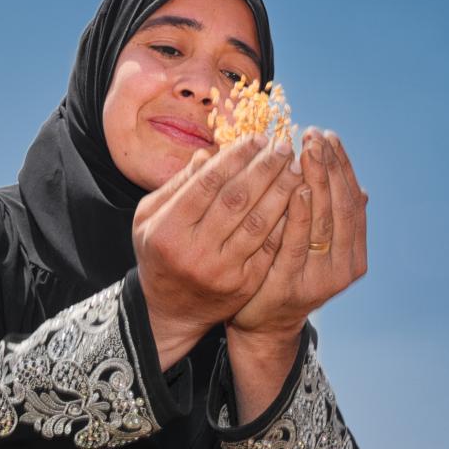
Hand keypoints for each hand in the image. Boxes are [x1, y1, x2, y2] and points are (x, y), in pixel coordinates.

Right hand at [132, 134, 303, 361]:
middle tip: (284, 146)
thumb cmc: (160, 253)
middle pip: (237, 199)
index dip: (235, 157)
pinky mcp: (244, 284)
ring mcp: (222, 270)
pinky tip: (298, 200)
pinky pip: (270, 247)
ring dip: (281, 191)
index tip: (257, 138)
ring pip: (258, 222)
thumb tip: (209, 153)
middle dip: (264, 168)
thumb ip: (177, 185)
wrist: (171, 309)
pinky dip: (286, 221)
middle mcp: (195, 251)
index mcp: (168, 229)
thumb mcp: (150, 218)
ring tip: (296, 167)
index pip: (207, 183)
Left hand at [229, 128, 368, 336]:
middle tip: (316, 134)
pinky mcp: (290, 286)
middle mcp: (344, 268)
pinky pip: (296, 243)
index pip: (353, 201)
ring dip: (318, 181)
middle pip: (341, 207)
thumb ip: (333, 220)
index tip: (329, 136)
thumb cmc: (286, 274)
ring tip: (308, 150)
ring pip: (324, 221)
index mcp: (354, 255)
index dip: (343, 167)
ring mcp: (319, 279)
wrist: (262, 325)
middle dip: (330, 167)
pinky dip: (299, 214)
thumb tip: (363, 189)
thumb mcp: (314, 247)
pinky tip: (296, 187)